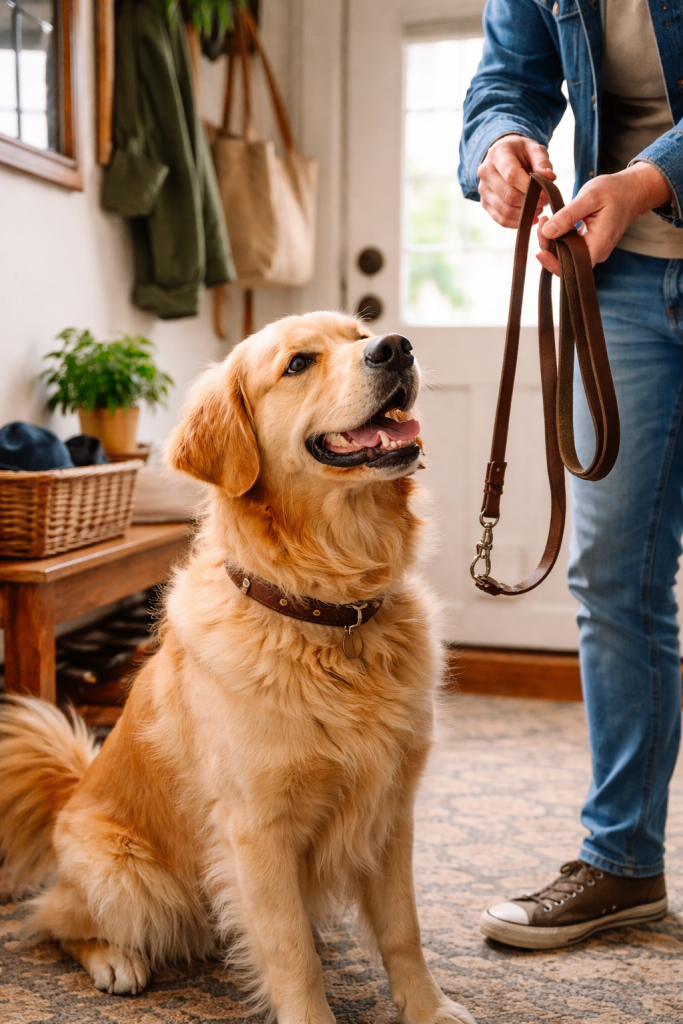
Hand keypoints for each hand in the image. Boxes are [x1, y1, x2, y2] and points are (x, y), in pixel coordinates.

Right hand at [477, 134, 555, 227]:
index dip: (529, 187)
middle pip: (508, 195)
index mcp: (497, 154)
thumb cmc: (520, 152)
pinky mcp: (485, 203)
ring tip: (537, 209)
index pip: (511, 175)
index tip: (545, 193)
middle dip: (529, 202)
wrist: (503, 156)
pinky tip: (529, 219)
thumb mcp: (533, 149)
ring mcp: (483, 190)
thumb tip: (550, 178)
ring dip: (524, 213)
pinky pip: (500, 219)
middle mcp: (486, 172)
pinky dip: (516, 222)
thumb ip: (542, 162)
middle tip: (544, 202)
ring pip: (504, 210)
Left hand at [536, 162, 670, 275]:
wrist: (632, 190)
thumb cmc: (614, 191)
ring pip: (566, 254)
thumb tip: (547, 231)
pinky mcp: (589, 244)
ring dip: (551, 241)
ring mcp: (593, 249)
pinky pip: (570, 247)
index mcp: (599, 244)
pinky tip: (551, 224)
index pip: (573, 266)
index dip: (554, 263)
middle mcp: (597, 252)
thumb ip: (568, 215)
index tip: (539, 250)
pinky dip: (558, 237)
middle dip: (548, 247)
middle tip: (541, 224)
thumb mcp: (589, 197)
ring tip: (544, 221)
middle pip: (566, 262)